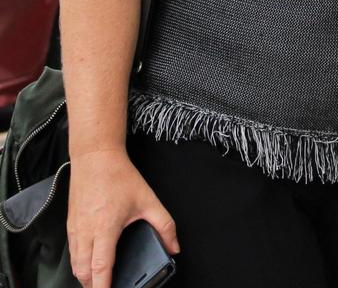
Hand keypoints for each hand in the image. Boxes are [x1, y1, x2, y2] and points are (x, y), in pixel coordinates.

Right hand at [67, 147, 179, 287]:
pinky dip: (79, 264)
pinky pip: (72, 252)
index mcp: (105, 227)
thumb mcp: (147, 199)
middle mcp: (86, 231)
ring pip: (75, 264)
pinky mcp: (70, 224)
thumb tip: (174, 246)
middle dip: (94, 285)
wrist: (95, 156)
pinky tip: (88, 265)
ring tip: (98, 282)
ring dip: (85, 277)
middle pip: (84, 272)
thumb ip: (164, 224)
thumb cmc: (119, 176)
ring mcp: (75, 228)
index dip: (104, 287)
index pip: (101, 268)